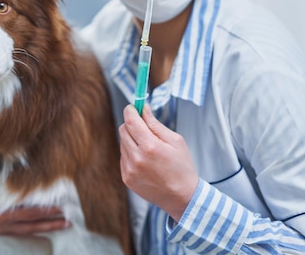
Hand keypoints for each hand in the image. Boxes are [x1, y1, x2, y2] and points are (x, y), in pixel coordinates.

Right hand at [0, 203, 70, 235]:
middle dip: (53, 217)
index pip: (31, 209)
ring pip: (32, 229)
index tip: (62, 201)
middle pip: (35, 220)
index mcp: (2, 210)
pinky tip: (46, 230)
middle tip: (71, 214)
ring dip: (50, 226)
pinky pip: (22, 232)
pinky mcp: (2, 231)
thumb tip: (13, 159)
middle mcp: (6, 222)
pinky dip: (35, 231)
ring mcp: (4, 229)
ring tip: (66, 223)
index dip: (47, 207)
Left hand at [118, 104, 198, 221]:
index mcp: (150, 147)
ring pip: (122, 143)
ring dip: (132, 140)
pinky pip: (123, 157)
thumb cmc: (182, 168)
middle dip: (132, 124)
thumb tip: (143, 109)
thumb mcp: (175, 141)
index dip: (130, 111)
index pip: (131, 121)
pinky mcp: (126, 178)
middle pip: (124, 130)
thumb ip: (156, 124)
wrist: (182, 197)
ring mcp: (130, 169)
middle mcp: (137, 158)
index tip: (132, 107)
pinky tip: (145, 160)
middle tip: (143, 127)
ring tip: (148, 148)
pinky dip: (131, 153)